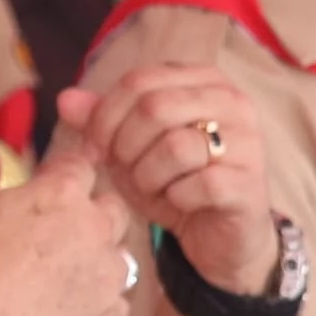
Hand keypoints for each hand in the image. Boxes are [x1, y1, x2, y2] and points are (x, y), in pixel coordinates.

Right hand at [0, 123, 134, 315]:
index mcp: (61, 194)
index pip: (80, 166)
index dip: (63, 172)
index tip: (49, 183)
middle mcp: (94, 230)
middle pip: (113, 208)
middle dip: (92, 212)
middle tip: (59, 229)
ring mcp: (105, 277)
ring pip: (119, 258)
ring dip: (99, 260)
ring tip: (66, 274)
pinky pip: (116, 305)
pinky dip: (99, 305)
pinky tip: (71, 310)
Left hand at [59, 64, 275, 296]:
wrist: (218, 235)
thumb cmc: (173, 181)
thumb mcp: (130, 148)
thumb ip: (101, 120)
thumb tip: (65, 99)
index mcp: (202, 81)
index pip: (139, 81)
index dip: (105, 116)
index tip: (95, 147)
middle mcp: (232, 102)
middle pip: (155, 108)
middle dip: (126, 147)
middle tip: (126, 171)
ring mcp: (248, 141)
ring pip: (176, 146)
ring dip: (149, 176)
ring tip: (153, 187)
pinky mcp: (250, 182)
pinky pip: (200, 185)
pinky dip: (176, 198)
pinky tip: (179, 203)